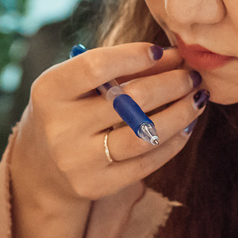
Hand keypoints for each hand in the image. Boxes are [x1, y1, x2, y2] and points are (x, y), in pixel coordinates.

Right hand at [11, 42, 206, 213]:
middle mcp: (59, 127)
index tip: (163, 51)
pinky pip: (146, 163)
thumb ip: (116, 68)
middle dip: (171, 83)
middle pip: (129, 101)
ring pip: (144, 135)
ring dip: (180, 114)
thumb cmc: (67, 108)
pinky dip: (172, 142)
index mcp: (49, 91)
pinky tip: (185, 125)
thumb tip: (172, 57)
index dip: (134, 56)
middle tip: (192, 75)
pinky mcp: (95, 185)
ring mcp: (77, 161)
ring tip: (196, 99)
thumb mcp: (76, 83)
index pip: (96, 67)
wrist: (41, 164)